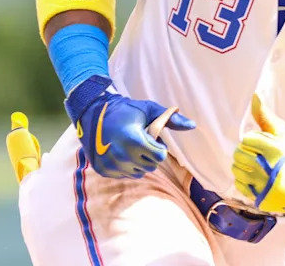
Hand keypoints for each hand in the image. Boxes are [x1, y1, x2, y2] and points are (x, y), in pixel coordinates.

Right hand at [69, 77, 195, 178]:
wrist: (91, 112)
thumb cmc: (126, 110)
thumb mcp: (149, 110)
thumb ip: (171, 119)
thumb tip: (193, 125)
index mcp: (134, 139)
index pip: (160, 156)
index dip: (159, 147)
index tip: (151, 138)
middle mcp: (121, 155)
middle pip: (151, 166)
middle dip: (150, 154)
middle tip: (141, 141)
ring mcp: (110, 164)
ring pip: (138, 172)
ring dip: (139, 162)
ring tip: (130, 146)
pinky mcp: (102, 170)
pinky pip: (124, 175)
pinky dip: (126, 166)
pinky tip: (120, 152)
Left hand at [231, 95, 284, 221]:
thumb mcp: (283, 132)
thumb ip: (265, 115)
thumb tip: (254, 95)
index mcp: (274, 149)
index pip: (247, 139)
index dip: (253, 140)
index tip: (262, 143)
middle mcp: (267, 166)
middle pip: (239, 153)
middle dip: (246, 151)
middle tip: (257, 153)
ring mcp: (262, 183)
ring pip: (236, 168)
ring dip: (242, 165)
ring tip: (255, 164)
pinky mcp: (258, 195)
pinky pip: (239, 184)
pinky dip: (242, 179)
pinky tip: (254, 176)